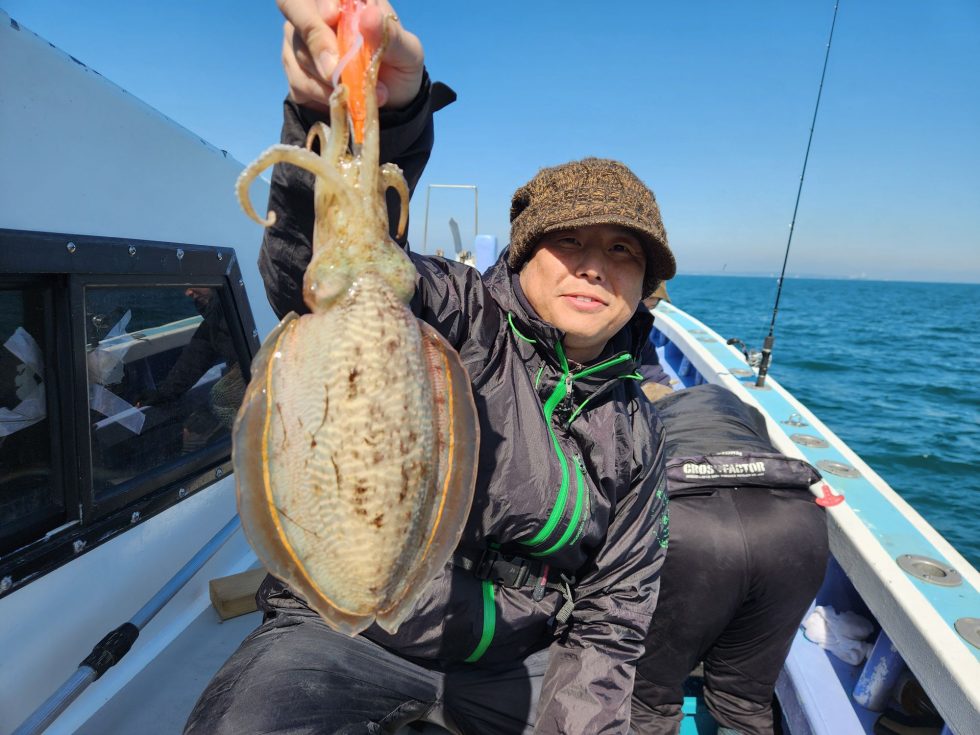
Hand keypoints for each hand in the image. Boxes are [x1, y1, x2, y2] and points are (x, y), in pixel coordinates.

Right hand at [277, 0, 423, 112]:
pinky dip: (323, 96)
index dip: (322, 2)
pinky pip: (298, 81)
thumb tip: (369, 16)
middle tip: (335, 71)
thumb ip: (390, 36)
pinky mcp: (295, 71)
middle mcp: (317, 12)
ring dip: (329, 79)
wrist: (391, 104)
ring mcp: (301, 39)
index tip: (333, 18)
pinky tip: (343, 99)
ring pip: (299, 52)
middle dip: (315, 41)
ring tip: (359, 92)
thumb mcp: (408, 53)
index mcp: (347, 0)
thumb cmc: (399, 68)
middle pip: (292, 8)